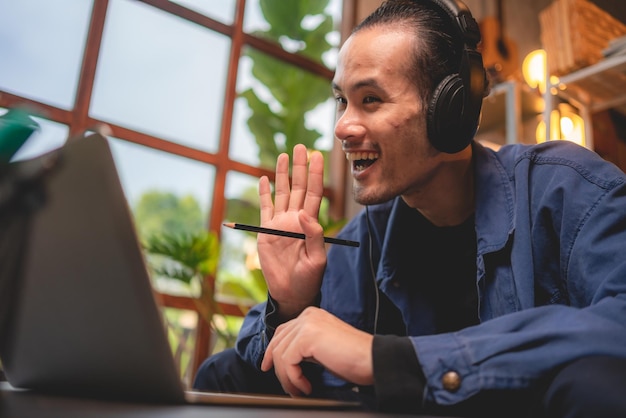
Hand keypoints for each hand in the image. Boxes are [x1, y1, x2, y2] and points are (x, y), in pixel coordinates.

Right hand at [257, 144, 326, 318]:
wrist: (290, 293)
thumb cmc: (308, 279)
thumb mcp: (317, 259)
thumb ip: (314, 236)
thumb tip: (304, 214)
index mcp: (310, 224)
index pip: (314, 193)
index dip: (316, 175)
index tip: (318, 156)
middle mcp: (295, 219)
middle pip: (298, 188)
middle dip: (299, 167)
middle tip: (301, 147)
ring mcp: (280, 223)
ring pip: (281, 193)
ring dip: (282, 174)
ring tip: (283, 155)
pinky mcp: (265, 231)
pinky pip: (264, 208)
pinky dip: (264, 194)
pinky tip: (263, 180)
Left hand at [260, 307, 373, 395]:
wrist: (372, 359)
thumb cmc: (353, 358)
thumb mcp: (322, 349)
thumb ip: (304, 347)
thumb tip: (284, 361)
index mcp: (311, 315)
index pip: (282, 332)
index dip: (272, 352)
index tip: (268, 368)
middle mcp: (308, 315)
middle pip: (278, 342)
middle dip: (278, 369)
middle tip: (289, 388)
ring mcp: (307, 324)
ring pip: (280, 354)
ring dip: (287, 378)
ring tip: (300, 390)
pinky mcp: (307, 336)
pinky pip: (287, 362)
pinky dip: (294, 379)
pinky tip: (306, 387)